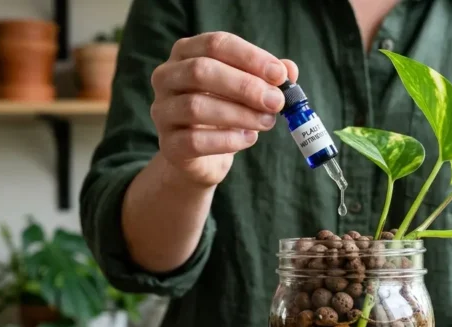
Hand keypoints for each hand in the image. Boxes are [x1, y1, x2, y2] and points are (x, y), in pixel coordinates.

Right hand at [150, 32, 298, 186]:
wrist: (200, 156)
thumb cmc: (224, 112)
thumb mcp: (247, 90)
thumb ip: (266, 77)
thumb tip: (289, 69)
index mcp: (186, 53)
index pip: (215, 44)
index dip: (250, 57)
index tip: (279, 75)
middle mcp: (167, 77)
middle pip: (201, 71)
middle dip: (245, 86)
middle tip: (276, 101)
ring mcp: (162, 111)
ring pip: (196, 107)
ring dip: (240, 114)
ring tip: (267, 122)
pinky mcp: (168, 145)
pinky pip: (195, 141)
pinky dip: (228, 140)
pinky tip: (250, 139)